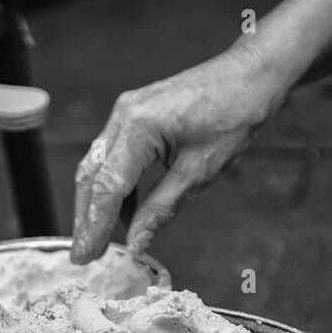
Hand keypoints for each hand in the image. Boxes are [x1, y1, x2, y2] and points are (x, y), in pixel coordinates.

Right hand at [71, 43, 282, 262]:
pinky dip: (115, 186)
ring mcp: (126, 112)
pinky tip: (123, 212)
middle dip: (85, 218)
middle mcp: (123, 116)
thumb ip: (161, 208)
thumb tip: (136, 243)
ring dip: (96, 204)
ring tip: (98, 239)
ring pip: (98, 166)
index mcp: (138, 128)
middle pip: (92, 176)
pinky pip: (114, 155)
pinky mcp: (135, 115)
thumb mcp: (198, 172)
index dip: (94, 226)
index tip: (86, 256)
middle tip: (82, 255)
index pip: (107, 187)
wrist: (249, 76)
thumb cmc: (232, 116)